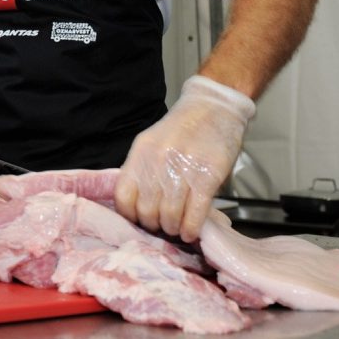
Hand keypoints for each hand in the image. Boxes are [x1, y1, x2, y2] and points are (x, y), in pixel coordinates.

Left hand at [115, 75, 255, 242]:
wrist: (214, 106)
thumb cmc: (184, 127)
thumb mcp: (155, 143)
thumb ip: (144, 169)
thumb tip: (140, 206)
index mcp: (141, 152)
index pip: (124, 196)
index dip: (131, 215)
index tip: (140, 219)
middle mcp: (159, 161)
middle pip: (147, 211)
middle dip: (155, 225)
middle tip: (163, 225)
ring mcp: (184, 168)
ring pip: (170, 216)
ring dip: (174, 228)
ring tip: (178, 228)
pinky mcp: (208, 176)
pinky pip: (195, 213)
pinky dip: (191, 228)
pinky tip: (190, 231)